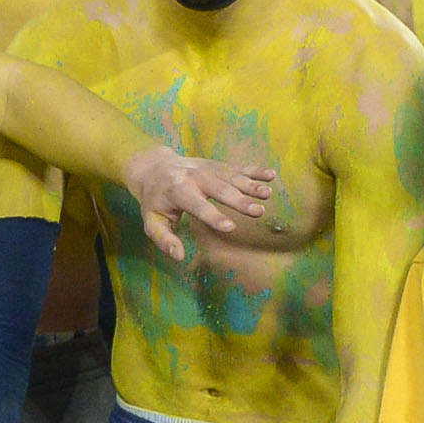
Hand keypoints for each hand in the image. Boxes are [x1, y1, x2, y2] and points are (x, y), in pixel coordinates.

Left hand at [123, 147, 276, 261]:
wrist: (154, 167)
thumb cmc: (155, 200)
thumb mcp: (151, 221)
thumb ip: (164, 239)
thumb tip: (179, 256)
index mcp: (177, 191)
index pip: (198, 206)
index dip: (213, 216)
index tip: (230, 227)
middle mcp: (195, 177)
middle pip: (220, 190)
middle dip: (239, 201)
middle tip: (257, 212)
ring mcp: (208, 169)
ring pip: (232, 177)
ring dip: (251, 185)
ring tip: (267, 194)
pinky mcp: (218, 165)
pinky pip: (239, 167)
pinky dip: (256, 171)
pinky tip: (272, 176)